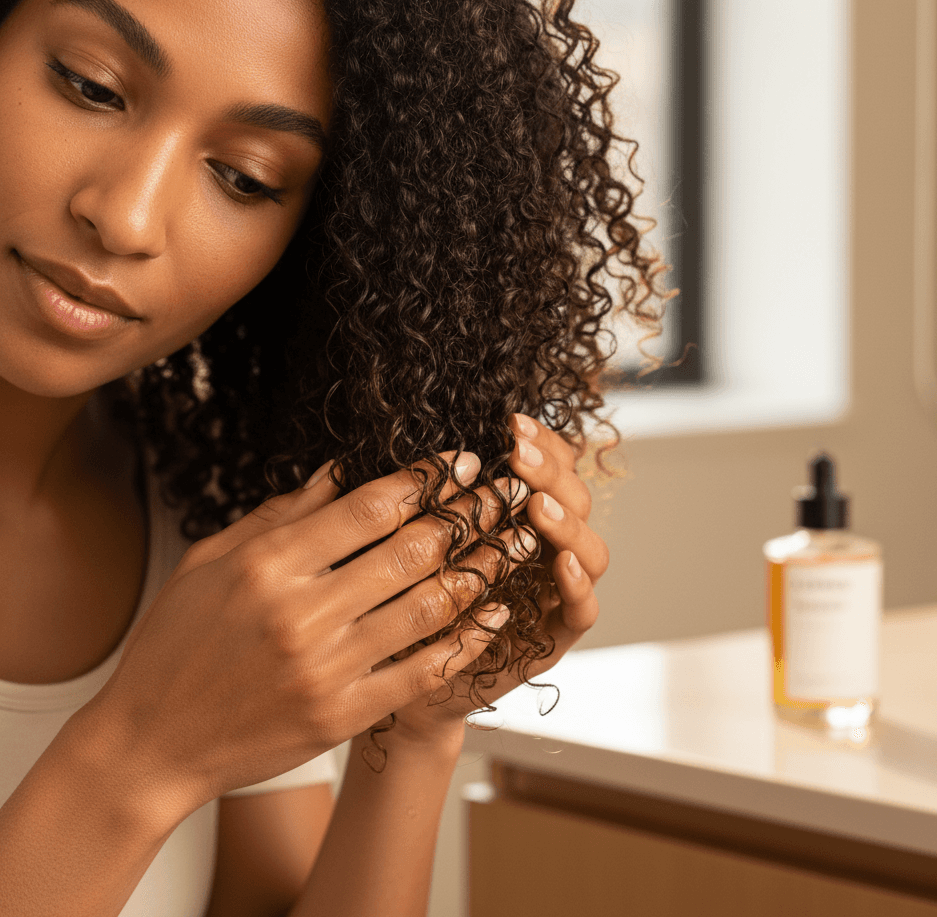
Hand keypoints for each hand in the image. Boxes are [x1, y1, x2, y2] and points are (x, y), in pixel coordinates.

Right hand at [81, 451, 525, 815]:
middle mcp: (302, 613)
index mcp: (269, 565)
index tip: (462, 461)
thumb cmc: (176, 644)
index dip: (425, 478)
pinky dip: (465, 641)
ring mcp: (326, 668)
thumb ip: (280, 515)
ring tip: (516, 544)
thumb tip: (340, 470)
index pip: (368, 507)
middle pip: (411, 550)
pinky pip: (421, 670)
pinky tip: (494, 615)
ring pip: (428, 606)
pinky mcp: (342, 715)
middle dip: (469, 516)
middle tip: (506, 493)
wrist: (150, 744)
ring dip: (481, 571)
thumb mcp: (212, 561)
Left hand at [381, 414, 607, 741]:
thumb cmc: (405, 600)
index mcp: (521, 516)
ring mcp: (558, 593)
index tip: (511, 423)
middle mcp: (548, 549)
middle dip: (551, 472)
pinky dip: (578, 584)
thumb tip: (415, 446)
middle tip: (520, 454)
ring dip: (568, 524)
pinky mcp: (557, 636)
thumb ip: (427, 498)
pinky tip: (560, 563)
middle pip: (576, 500)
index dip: (541, 442)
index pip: (552, 467)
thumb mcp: (412, 538)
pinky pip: (584, 609)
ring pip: (592, 551)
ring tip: (537, 506)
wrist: (402, 677)